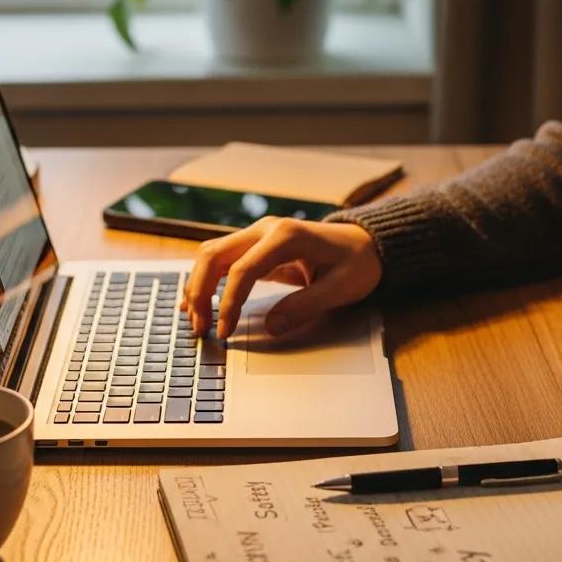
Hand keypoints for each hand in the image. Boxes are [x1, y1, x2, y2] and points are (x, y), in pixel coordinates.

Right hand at [181, 217, 382, 338]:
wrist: (366, 244)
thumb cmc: (358, 264)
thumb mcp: (341, 288)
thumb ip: (307, 306)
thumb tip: (271, 327)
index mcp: (286, 236)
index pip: (243, 269)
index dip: (229, 303)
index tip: (225, 332)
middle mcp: (265, 229)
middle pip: (214, 255)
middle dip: (200, 292)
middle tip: (201, 328)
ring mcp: (258, 235)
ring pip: (211, 255)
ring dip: (198, 286)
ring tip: (197, 321)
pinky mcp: (256, 246)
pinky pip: (221, 260)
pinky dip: (205, 280)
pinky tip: (195, 302)